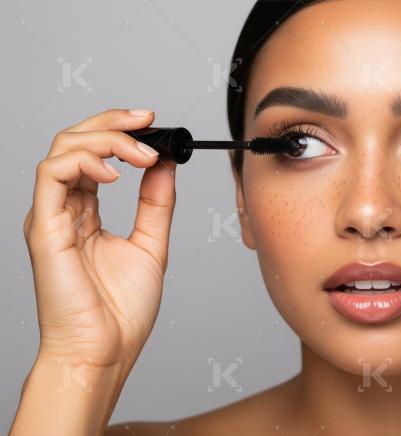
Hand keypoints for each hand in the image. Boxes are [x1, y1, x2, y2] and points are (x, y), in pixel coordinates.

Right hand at [22, 108, 176, 369]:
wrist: (105, 350)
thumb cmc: (120, 311)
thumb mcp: (151, 244)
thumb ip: (156, 203)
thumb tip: (166, 165)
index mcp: (85, 213)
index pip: (94, 154)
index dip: (120, 131)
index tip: (155, 124)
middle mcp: (63, 209)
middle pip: (75, 141)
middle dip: (113, 121)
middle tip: (149, 120)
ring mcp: (51, 216)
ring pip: (63, 148)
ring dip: (106, 139)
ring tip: (141, 155)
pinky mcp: (44, 226)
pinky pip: (52, 173)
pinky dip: (85, 161)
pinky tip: (116, 174)